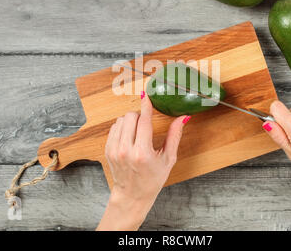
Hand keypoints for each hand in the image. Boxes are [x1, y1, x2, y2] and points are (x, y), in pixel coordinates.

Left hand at [97, 92, 189, 229]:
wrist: (132, 195)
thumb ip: (174, 136)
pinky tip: (129, 136)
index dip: (146, 106)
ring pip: (120, 121)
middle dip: (139, 115)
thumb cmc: (153, 179)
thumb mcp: (168, 159)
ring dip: (130, 120)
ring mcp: (115, 151)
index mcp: (143, 153)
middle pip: (130, 117)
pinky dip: (122, 127)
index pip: (143, 121)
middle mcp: (126, 151)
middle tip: (145, 122)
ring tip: (137, 131)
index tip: (146, 95)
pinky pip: (114, 128)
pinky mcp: (108, 150)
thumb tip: (182, 117)